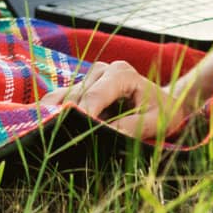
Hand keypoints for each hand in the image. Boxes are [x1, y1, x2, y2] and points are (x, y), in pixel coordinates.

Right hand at [38, 61, 194, 140]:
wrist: (163, 104)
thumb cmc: (162, 112)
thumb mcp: (155, 122)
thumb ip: (131, 127)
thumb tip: (107, 133)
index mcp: (121, 73)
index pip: (95, 95)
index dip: (83, 115)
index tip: (75, 134)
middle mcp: (102, 70)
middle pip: (76, 96)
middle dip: (69, 118)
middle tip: (61, 142)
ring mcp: (90, 77)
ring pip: (64, 97)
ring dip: (57, 116)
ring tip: (50, 136)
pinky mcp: (82, 87)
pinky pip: (62, 99)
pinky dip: (54, 113)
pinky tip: (49, 129)